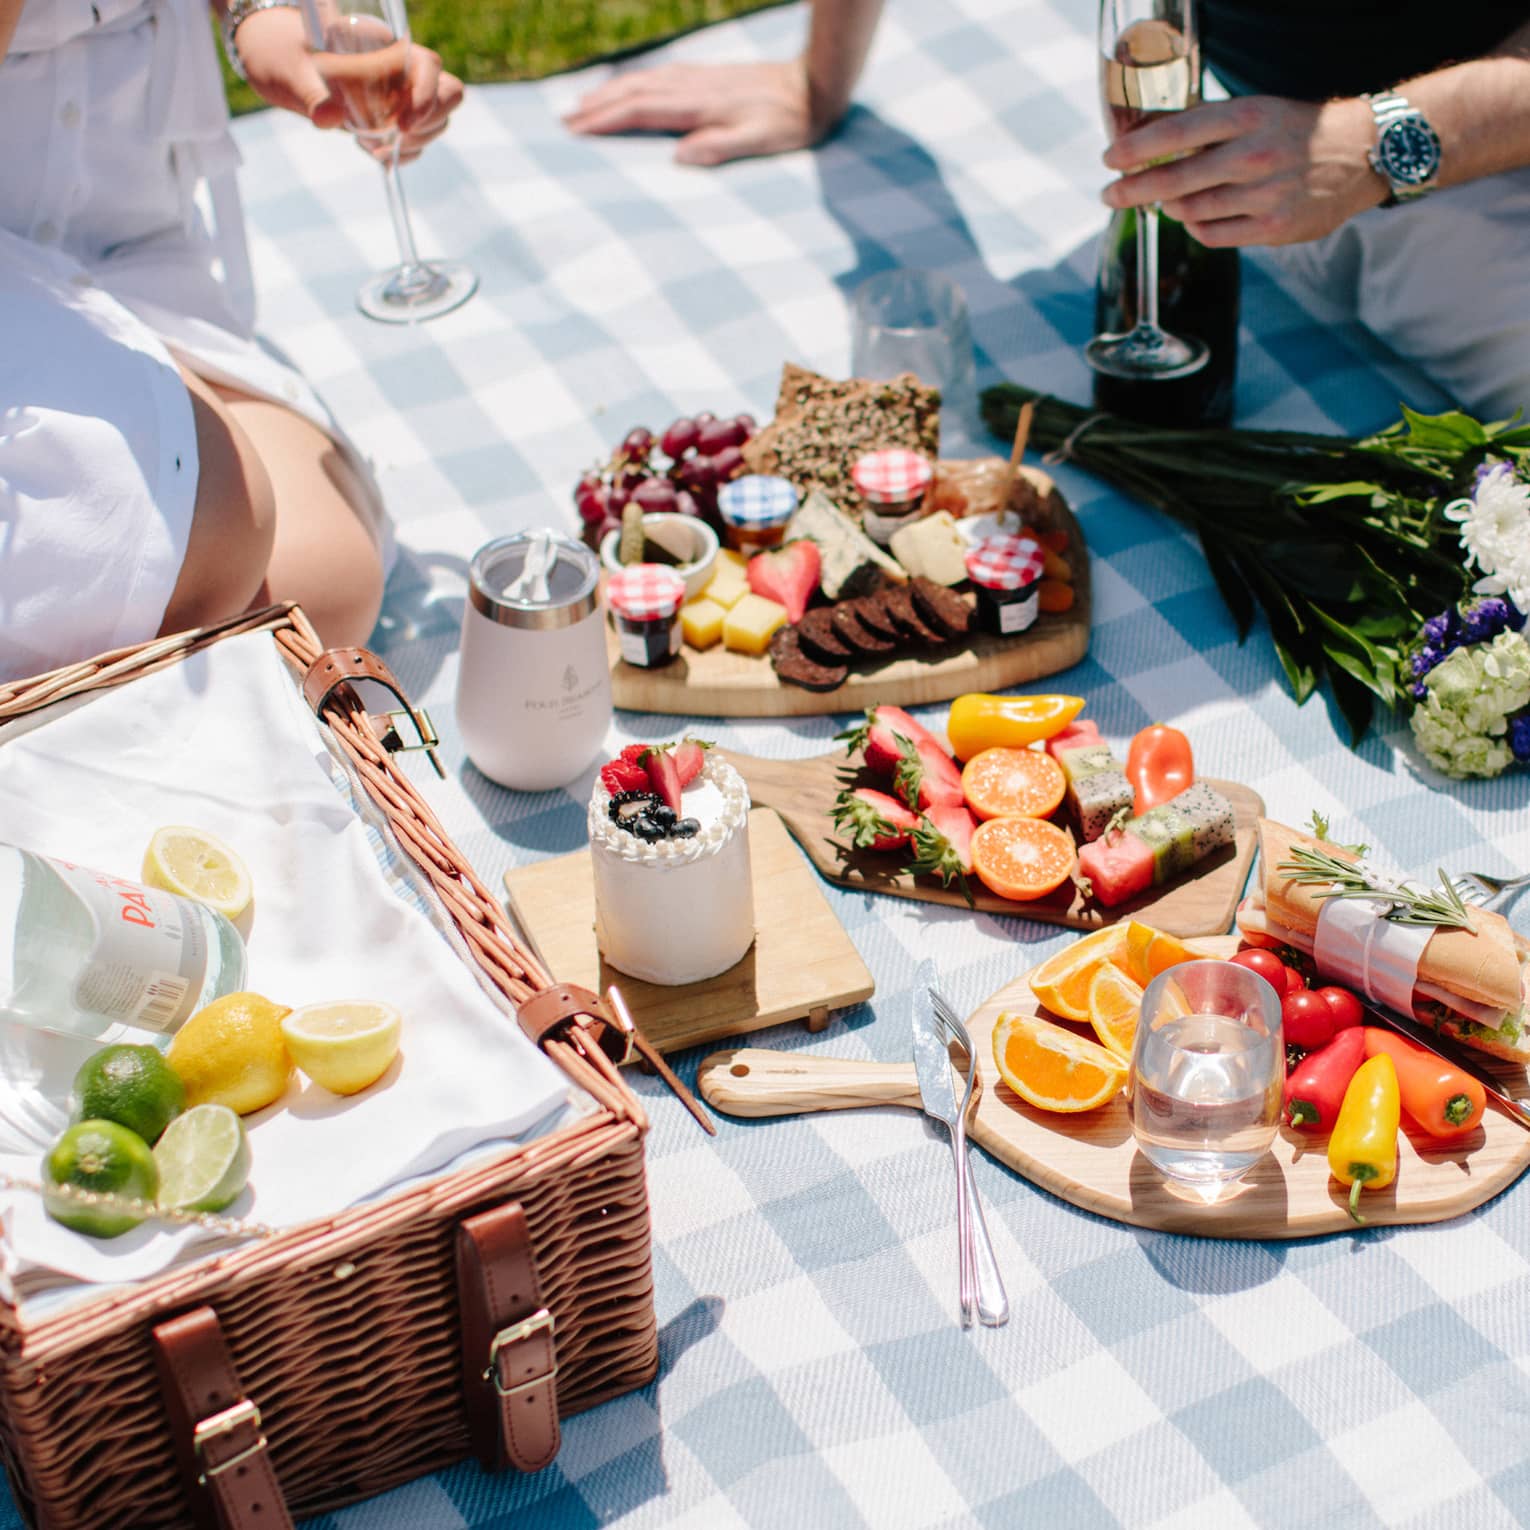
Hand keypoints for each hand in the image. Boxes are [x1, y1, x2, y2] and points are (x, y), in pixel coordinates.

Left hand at [232, 6, 462, 163]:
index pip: (429, 67)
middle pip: (446, 95)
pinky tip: (375, 152)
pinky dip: (403, 153)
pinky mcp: (390, 116)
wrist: (271, 56)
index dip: (428, 96)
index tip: (403, 123)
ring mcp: (398, 94)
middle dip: (429, 123)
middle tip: (395, 136)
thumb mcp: (290, 70)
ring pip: (436, 120)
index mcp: (383, 47)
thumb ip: (311, 94)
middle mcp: (398, 69)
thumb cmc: (280, 52)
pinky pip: (416, 139)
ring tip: (374, 144)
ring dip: (416, 142)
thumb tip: (328, 119)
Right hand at [564, 59, 817, 165]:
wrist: (813, 86)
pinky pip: (658, 76)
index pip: (639, 111)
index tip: (575, 132)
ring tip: (581, 105)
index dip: (604, 121)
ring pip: (642, 81)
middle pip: (631, 92)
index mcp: (698, 107)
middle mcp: (692, 87)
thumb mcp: (759, 142)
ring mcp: (697, 78)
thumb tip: (681, 156)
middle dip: (595, 107)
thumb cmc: (788, 123)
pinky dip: (633, 83)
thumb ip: (720, 147)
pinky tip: (626, 88)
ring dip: (609, 92)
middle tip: (562, 123)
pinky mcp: (706, 75)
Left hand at [1101, 95, 1385, 246]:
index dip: (1136, 150)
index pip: (1176, 133)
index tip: (1109, 160)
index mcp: (1247, 117)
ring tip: (1167, 200)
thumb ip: (1204, 128)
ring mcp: (1265, 194)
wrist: (1362, 153)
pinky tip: (1197, 216)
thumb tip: (1145, 144)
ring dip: (1170, 207)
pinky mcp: (1273, 228)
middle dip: (1133, 190)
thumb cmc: (1292, 131)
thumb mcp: (1253, 113)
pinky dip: (1197, 227)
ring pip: (1190, 211)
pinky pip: (1212, 236)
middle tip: (1109, 195)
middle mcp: (1254, 155)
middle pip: (1174, 180)